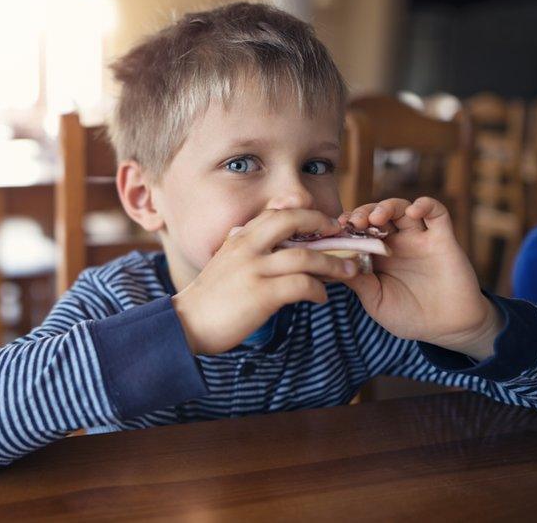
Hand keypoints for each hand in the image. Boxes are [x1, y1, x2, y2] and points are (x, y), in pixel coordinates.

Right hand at [172, 209, 357, 354]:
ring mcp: (255, 270)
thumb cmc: (209, 298)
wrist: (187, 324)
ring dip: (334, 264)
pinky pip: (302, 286)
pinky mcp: (262, 296)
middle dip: (322, 224)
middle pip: (292, 220)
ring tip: (350, 271)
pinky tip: (321, 297)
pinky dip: (318, 291)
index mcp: (239, 238)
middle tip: (341, 235)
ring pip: (306, 256)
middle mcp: (247, 248)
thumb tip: (265, 244)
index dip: (304, 212)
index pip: (275, 212)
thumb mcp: (225, 262)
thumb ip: (244, 249)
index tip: (323, 222)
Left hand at [341, 197, 501, 358]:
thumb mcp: (375, 300)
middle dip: (363, 213)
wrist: (447, 328)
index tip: (336, 229)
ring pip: (401, 209)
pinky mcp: (443, 239)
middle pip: (377, 215)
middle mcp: (395, 243)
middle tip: (354, 222)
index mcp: (376, 256)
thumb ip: (358, 281)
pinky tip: (413, 212)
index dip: (346, 226)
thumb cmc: (408, 317)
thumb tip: (331, 263)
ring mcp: (419, 239)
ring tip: (377, 218)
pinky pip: (437, 213)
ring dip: (387, 207)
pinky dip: (425, 205)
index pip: (358, 231)